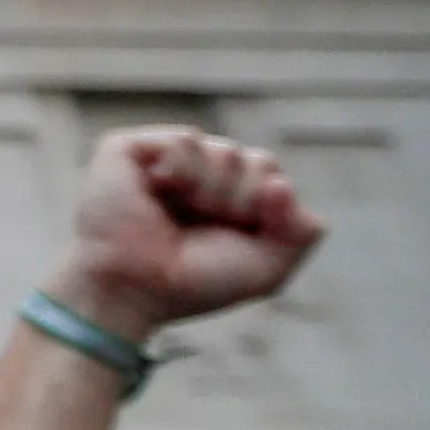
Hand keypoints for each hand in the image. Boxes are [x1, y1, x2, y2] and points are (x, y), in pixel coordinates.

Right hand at [42, 128, 322, 342]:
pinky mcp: (129, 149)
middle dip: (240, 203)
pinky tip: (158, 191)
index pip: (270, 173)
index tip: (233, 237)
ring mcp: (166, 157)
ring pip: (223, 150)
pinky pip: (185, 139)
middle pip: (256, 161)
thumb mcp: (267, 268)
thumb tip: (281, 183)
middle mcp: (199, 171)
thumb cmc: (194, 283)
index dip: (263, 208)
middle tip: (202, 228)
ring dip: (209, 193)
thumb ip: (300, 231)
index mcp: (229, 193)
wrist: (136, 290)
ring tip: (177, 214)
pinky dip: (180, 172)